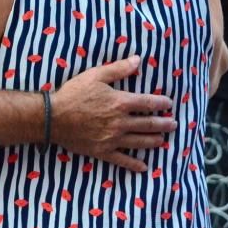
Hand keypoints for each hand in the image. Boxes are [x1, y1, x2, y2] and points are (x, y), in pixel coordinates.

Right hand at [51, 56, 175, 171]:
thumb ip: (118, 68)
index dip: (161, 103)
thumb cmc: (74, 93)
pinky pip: (122, 160)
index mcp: (120, 102)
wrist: (53, 117)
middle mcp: (120, 123)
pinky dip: (134, 164)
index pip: (147, 103)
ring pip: (139, 142)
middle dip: (163, 124)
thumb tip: (138, 60)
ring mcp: (112, 139)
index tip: (169, 103)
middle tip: (174, 124)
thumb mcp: (96, 75)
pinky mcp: (103, 151)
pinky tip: (143, 166)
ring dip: (154, 141)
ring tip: (163, 141)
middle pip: (148, 124)